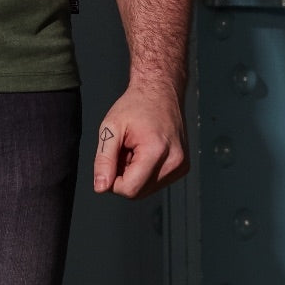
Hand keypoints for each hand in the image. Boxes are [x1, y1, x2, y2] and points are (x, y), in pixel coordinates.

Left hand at [92, 80, 187, 198]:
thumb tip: (101, 187)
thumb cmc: (136, 105)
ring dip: (135, 174)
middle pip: (138, 192)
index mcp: (157, 151)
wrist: (161, 91)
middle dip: (124, 176)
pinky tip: (145, 151)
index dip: (113, 180)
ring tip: (135, 149)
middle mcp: (174, 162)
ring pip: (146, 190)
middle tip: (124, 150)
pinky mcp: (183, 167)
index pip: (129, 189)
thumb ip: (103, 159)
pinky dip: (146, 172)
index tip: (112, 159)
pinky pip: (156, 182)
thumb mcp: (111, 128)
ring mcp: (181, 166)